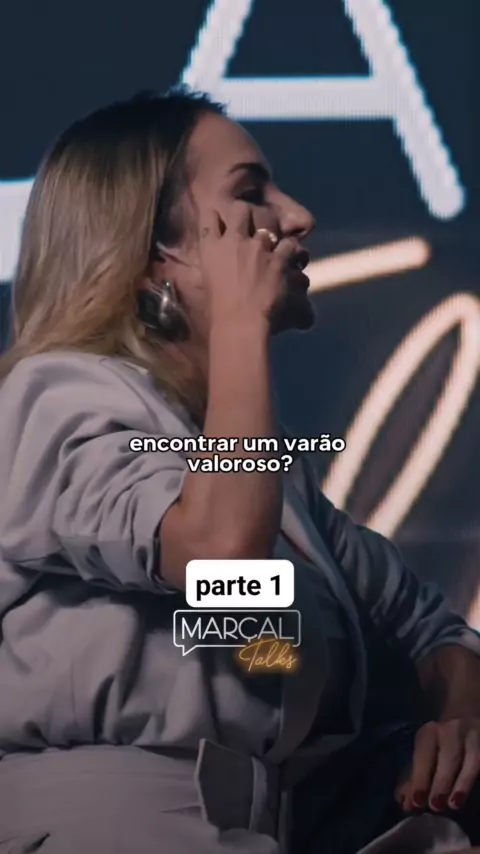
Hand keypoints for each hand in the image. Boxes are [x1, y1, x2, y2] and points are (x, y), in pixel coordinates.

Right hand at [198, 206, 297, 326]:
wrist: (240, 321)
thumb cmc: (217, 310)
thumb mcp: (208, 283)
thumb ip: (214, 267)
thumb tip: (221, 267)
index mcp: (211, 248)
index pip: (210, 218)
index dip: (216, 214)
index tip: (219, 215)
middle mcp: (234, 241)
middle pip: (241, 211)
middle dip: (247, 212)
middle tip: (251, 220)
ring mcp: (258, 248)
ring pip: (268, 227)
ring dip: (273, 235)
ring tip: (276, 244)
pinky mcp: (278, 259)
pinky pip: (290, 245)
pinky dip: (292, 251)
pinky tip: (294, 258)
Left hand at [395, 719, 479, 813]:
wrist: (466, 714)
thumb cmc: (441, 742)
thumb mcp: (426, 753)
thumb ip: (415, 778)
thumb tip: (405, 803)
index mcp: (431, 732)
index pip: (424, 754)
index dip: (420, 777)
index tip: (417, 800)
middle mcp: (453, 729)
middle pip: (448, 754)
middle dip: (442, 780)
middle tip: (435, 805)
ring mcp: (474, 734)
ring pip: (472, 756)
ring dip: (463, 781)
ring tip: (454, 803)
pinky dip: (477, 776)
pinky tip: (476, 793)